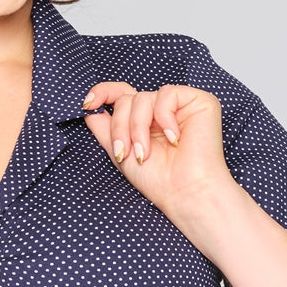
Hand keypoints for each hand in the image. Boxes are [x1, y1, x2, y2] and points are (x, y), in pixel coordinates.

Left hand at [82, 81, 233, 224]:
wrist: (185, 193)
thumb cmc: (157, 179)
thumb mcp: (119, 150)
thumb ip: (103, 127)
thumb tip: (88, 108)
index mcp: (145, 119)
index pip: (121, 94)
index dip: (103, 92)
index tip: (88, 104)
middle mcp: (161, 109)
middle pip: (127, 99)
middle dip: (120, 127)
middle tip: (126, 153)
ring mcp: (180, 104)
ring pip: (143, 98)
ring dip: (138, 128)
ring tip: (146, 153)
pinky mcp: (199, 100)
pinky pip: (167, 95)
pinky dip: (164, 118)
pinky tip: (175, 139)